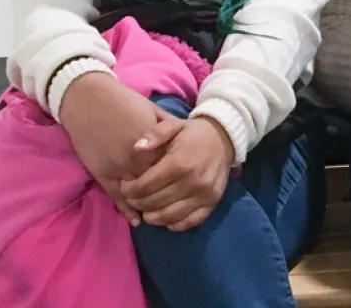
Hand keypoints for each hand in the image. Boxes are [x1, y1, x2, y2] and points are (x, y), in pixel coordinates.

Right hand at [59, 72, 173, 226]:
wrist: (89, 99)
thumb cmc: (125, 102)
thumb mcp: (154, 112)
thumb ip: (169, 131)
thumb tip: (184, 144)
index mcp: (153, 143)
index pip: (172, 168)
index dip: (179, 178)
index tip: (186, 184)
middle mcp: (137, 158)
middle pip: (158, 184)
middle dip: (167, 194)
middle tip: (176, 202)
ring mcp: (118, 168)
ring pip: (138, 195)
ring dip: (148, 204)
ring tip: (159, 212)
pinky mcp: (102, 174)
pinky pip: (117, 198)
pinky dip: (129, 210)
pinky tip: (138, 218)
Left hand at [121, 116, 234, 231]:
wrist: (225, 139)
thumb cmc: (194, 133)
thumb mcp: (174, 125)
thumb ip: (154, 134)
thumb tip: (136, 147)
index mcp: (179, 163)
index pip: (144, 186)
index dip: (129, 190)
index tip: (125, 186)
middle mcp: (192, 182)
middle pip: (153, 203)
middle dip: (136, 203)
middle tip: (132, 198)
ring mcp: (204, 195)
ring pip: (168, 217)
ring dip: (151, 216)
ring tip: (144, 209)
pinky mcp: (212, 203)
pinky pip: (188, 222)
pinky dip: (172, 224)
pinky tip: (164, 216)